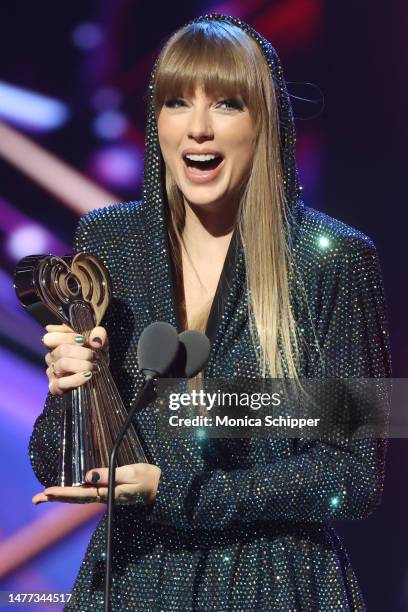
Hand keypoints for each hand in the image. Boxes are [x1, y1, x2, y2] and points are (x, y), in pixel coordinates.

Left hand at [32, 464, 161, 505]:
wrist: (163, 489)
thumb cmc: (150, 480)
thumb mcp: (132, 474)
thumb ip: (110, 475)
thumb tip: (88, 475)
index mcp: (108, 493)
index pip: (81, 494)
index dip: (63, 493)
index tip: (47, 492)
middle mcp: (104, 496)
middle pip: (76, 498)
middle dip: (56, 498)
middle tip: (36, 498)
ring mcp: (106, 495)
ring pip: (80, 496)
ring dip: (63, 495)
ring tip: (46, 495)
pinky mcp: (110, 491)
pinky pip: (88, 493)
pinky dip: (74, 492)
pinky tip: (69, 490)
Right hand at [42, 324, 107, 394]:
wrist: (99, 377)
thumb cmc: (95, 356)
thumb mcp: (100, 341)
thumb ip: (98, 334)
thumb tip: (94, 341)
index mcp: (57, 343)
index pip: (50, 337)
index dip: (67, 337)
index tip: (83, 340)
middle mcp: (52, 357)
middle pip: (62, 350)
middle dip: (82, 352)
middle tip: (93, 356)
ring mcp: (52, 372)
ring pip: (63, 364)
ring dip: (83, 365)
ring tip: (93, 367)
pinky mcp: (55, 387)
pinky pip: (61, 383)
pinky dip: (77, 378)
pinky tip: (88, 375)